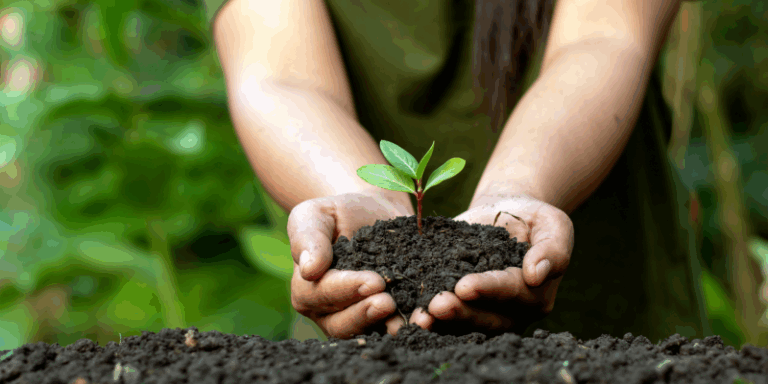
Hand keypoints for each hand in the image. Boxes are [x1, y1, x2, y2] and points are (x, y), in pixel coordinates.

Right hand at [287, 191, 412, 338]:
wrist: (373, 213)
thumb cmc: (338, 213)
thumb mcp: (315, 215)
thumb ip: (307, 238)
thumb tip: (308, 269)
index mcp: (308, 291)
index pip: (324, 294)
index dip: (347, 289)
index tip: (373, 281)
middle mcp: (331, 314)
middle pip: (344, 323)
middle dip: (367, 314)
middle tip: (389, 303)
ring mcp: (360, 320)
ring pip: (373, 331)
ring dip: (394, 326)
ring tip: (416, 318)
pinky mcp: (389, 319)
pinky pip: (399, 325)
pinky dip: (415, 322)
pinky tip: (432, 315)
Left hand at [408, 194, 573, 334]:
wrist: (504, 211)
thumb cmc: (532, 216)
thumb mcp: (553, 224)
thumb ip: (553, 249)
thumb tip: (536, 274)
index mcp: (534, 295)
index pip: (511, 294)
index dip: (489, 289)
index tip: (465, 285)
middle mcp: (510, 312)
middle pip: (486, 318)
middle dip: (461, 312)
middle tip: (437, 305)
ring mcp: (483, 313)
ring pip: (463, 325)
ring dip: (441, 323)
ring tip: (420, 316)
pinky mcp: (460, 306)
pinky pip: (444, 318)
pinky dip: (427, 317)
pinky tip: (408, 314)